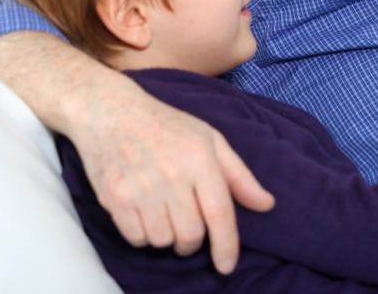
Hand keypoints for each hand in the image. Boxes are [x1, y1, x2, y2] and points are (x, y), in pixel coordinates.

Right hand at [70, 80, 274, 273]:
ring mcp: (140, 187)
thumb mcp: (210, 139)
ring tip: (164, 212)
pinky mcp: (114, 197)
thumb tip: (266, 205)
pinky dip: (143, 234)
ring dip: (167, 236)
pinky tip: (144, 212)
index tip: (227, 266)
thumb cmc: (167, 126)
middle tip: (189, 225)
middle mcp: (171, 174)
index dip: (226, 245)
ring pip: (163, 240)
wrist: (111, 112)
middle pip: (191, 234)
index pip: (219, 213)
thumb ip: (239, 175)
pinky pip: (136, 238)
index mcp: (200, 158)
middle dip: (193, 241)